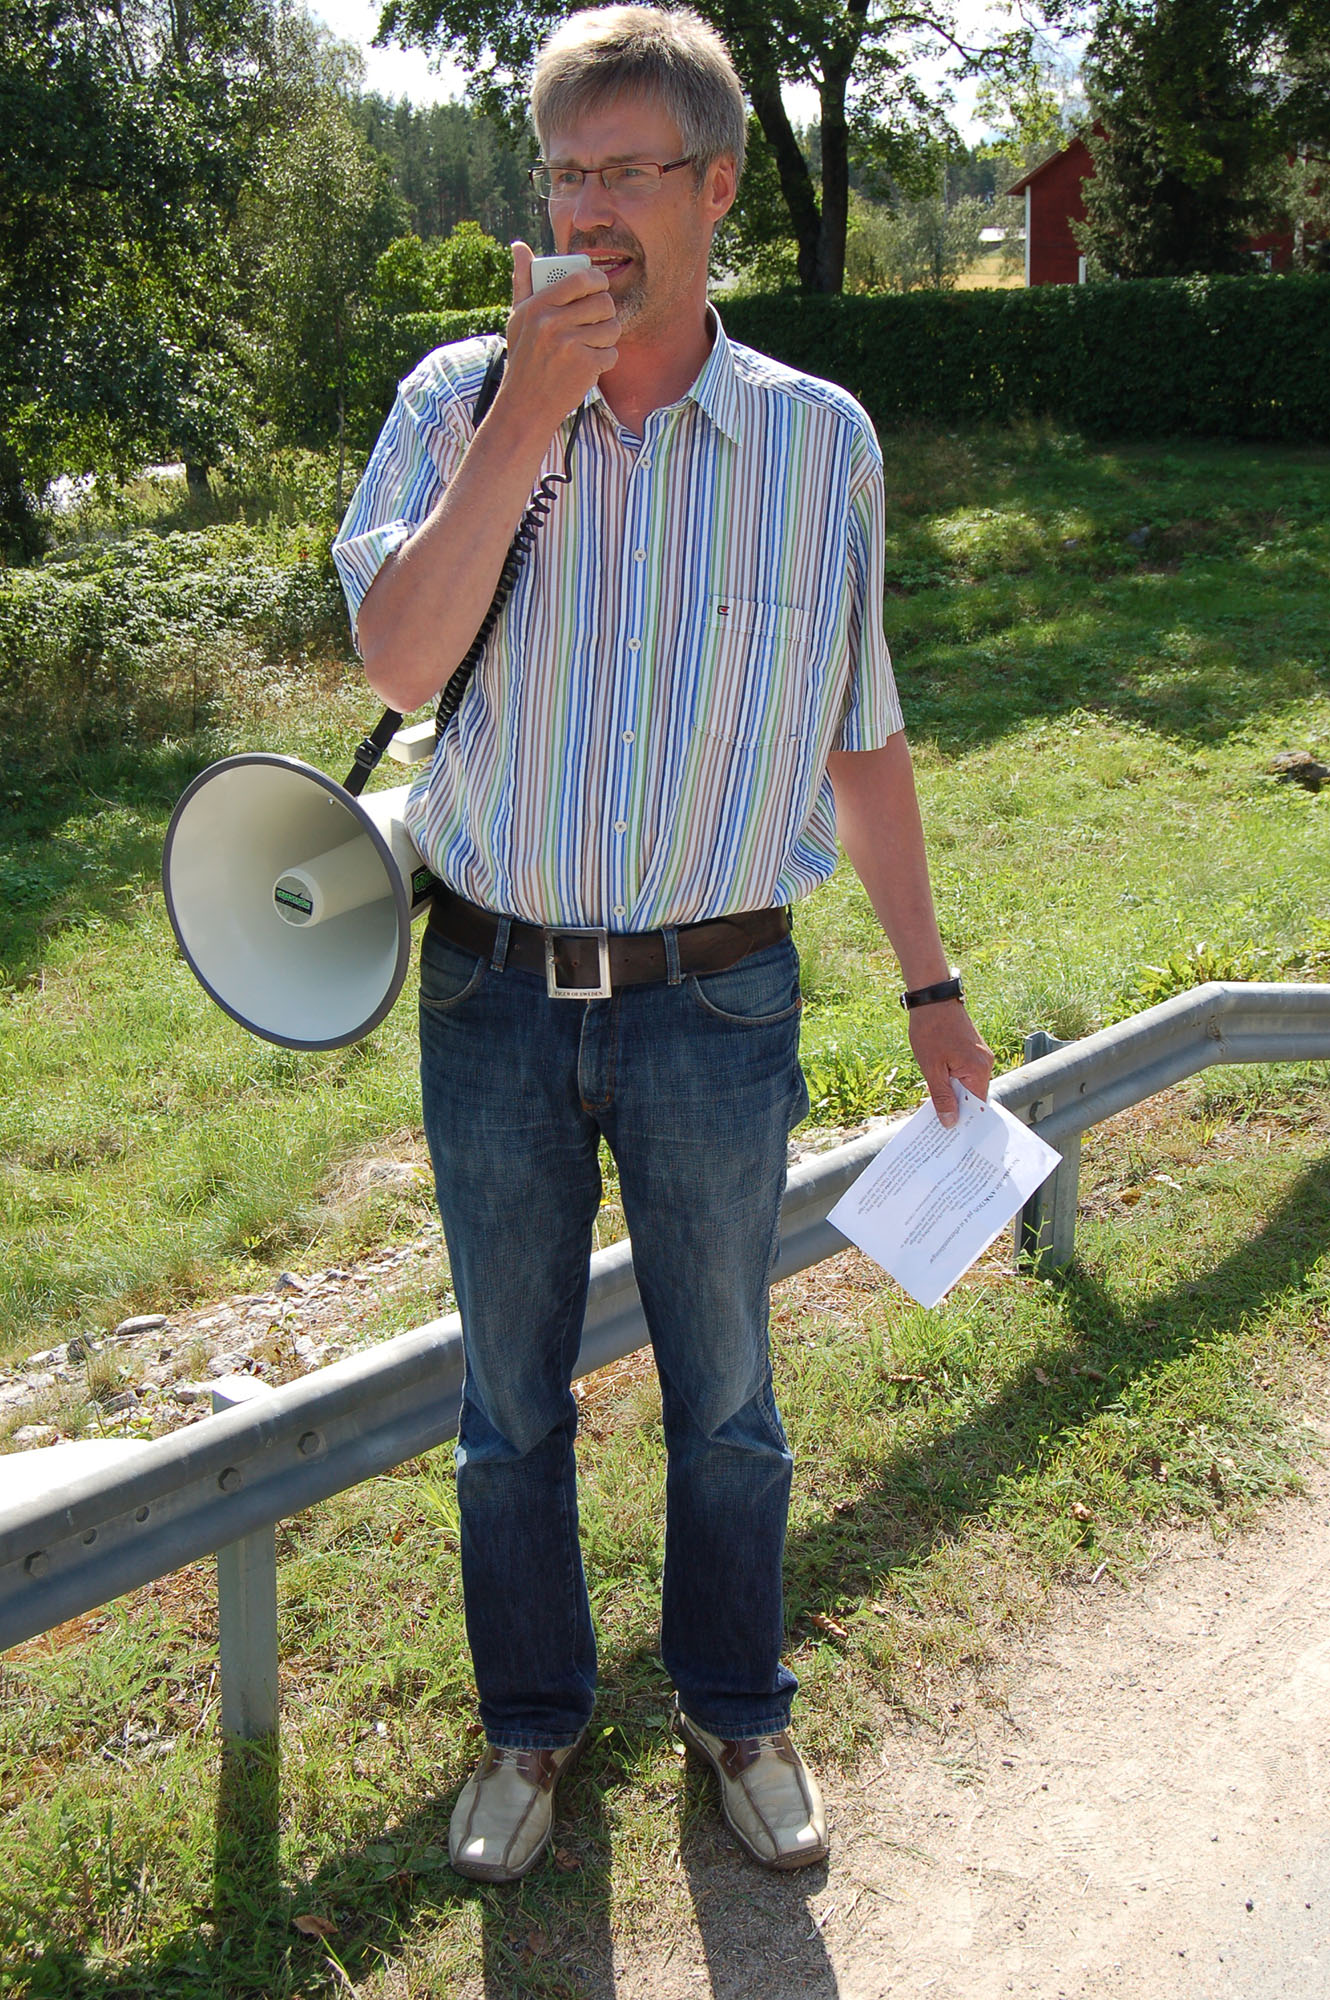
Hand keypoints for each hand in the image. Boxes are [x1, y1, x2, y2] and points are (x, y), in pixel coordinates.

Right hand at [503, 240, 619, 426]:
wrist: (525, 405)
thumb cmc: (523, 359)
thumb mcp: (517, 318)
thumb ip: (522, 281)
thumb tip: (519, 246)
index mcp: (538, 306)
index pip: (580, 279)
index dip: (598, 280)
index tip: (600, 287)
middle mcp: (553, 323)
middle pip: (603, 302)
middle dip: (606, 312)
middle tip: (598, 321)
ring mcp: (570, 345)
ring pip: (612, 328)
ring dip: (608, 337)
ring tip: (593, 345)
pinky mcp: (584, 366)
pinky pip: (612, 353)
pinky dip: (605, 361)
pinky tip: (589, 365)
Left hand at [908, 1002, 993, 1128]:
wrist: (933, 998)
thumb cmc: (930, 1030)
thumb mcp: (932, 1068)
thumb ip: (942, 1096)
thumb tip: (951, 1122)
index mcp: (978, 1070)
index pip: (977, 1105)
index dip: (965, 1120)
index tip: (953, 1134)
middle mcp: (985, 1063)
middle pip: (974, 1096)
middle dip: (958, 1109)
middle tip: (941, 1125)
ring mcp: (980, 1055)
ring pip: (969, 1084)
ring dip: (954, 1094)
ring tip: (938, 1107)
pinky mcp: (973, 1050)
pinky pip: (967, 1072)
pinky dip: (955, 1081)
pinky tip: (940, 1085)